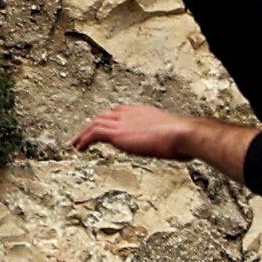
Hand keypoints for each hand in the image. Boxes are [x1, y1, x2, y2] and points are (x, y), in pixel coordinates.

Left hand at [75, 103, 236, 168]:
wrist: (183, 133)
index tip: (104, 125)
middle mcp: (131, 114)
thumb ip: (173, 141)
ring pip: (95, 123)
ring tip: (75, 144)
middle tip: (84, 135)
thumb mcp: (177, 138)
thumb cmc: (185, 138)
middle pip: (105, 115)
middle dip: (93, 124)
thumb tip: (183, 150)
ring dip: (83, 133)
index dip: (110, 118)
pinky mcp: (118, 132)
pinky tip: (80, 148)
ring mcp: (123, 122)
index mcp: (144, 112)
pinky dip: (84, 139)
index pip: (121, 111)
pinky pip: (94, 133)